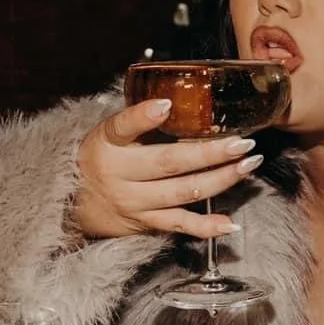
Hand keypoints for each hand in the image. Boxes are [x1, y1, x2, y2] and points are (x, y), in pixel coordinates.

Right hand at [67, 98, 266, 240]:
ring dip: (221, 179)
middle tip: (241, 142)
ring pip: (183, 192)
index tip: (166, 105)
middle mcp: (120, 174)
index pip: (122, 127)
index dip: (143, 117)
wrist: (75, 203)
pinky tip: (230, 223)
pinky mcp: (147, 222)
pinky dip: (207, 227)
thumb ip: (139, 119)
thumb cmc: (102, 159)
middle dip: (210, 152)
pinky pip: (180, 225)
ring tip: (248, 164)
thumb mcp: (109, 134)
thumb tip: (179, 97)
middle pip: (169, 163)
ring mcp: (134, 201)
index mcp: (108, 144)